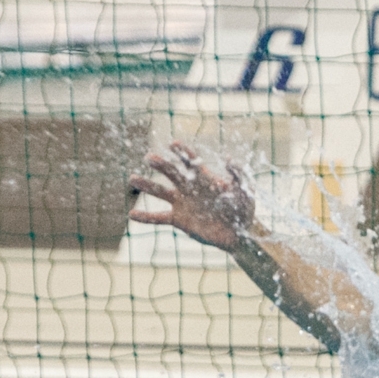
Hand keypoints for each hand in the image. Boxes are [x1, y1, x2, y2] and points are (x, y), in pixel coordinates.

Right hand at [129, 142, 255, 249]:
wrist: (238, 234)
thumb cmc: (243, 210)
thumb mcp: (246, 192)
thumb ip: (239, 175)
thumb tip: (230, 159)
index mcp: (204, 178)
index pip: (190, 161)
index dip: (182, 152)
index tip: (173, 143)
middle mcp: (189, 188)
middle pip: (172, 173)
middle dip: (161, 165)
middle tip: (150, 158)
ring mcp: (182, 204)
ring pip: (160, 192)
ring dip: (147, 185)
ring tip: (132, 179)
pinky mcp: (179, 220)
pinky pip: (159, 217)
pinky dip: (146, 217)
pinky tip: (132, 215)